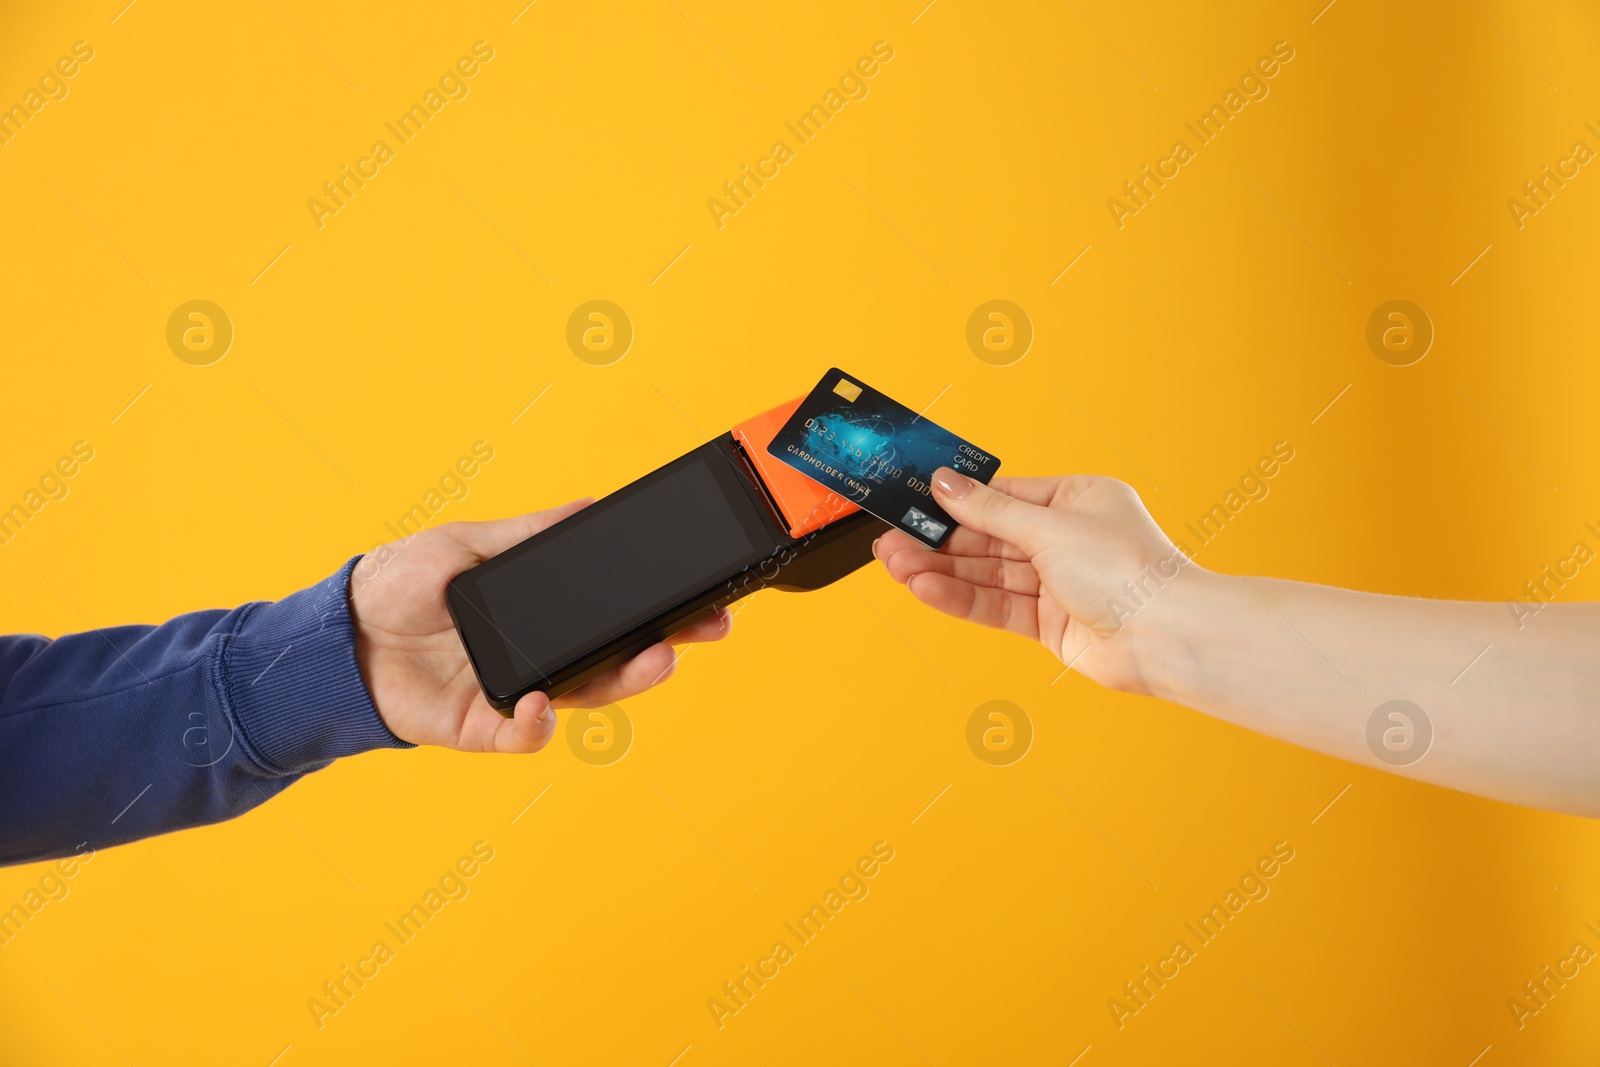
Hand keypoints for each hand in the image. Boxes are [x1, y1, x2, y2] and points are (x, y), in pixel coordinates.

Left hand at [349, 499, 731, 753]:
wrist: (335, 635)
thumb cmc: (397, 585)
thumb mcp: (467, 543)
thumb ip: (529, 534)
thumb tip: (589, 506)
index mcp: (538, 614)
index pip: (611, 613)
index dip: (657, 608)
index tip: (700, 595)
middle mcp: (537, 656)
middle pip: (616, 657)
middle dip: (666, 645)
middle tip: (706, 629)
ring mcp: (515, 693)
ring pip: (586, 696)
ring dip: (625, 681)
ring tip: (656, 661)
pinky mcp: (482, 727)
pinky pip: (524, 734)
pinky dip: (539, 725)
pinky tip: (545, 704)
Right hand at [872, 470, 1199, 692]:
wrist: (1166, 637)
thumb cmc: (1129, 571)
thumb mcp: (1050, 527)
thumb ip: (990, 511)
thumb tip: (947, 484)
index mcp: (1076, 500)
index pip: (1003, 496)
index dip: (958, 501)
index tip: (915, 501)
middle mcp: (1066, 540)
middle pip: (989, 538)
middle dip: (939, 541)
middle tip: (891, 540)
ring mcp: (1058, 583)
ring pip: (987, 574)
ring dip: (940, 571)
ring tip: (895, 566)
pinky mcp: (1050, 624)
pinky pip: (996, 606)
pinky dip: (960, 598)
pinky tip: (925, 590)